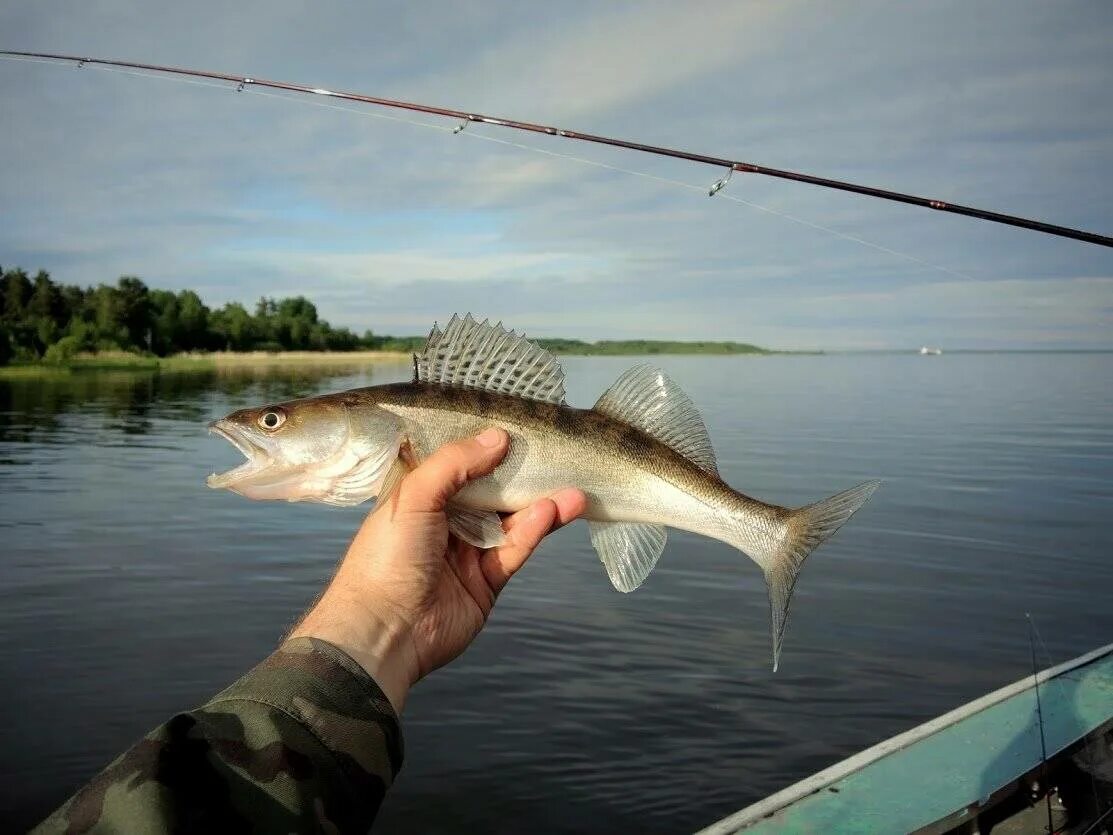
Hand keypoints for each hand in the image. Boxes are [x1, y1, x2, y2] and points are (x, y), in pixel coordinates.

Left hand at [289, 428, 585, 712]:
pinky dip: (534, 531)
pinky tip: (552, 512)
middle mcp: (443, 521)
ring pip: (510, 521)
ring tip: (572, 489)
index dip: (484, 446)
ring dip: (539, 504)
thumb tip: (498, 437)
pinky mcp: (486, 581)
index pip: (456, 463)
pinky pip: (514, 550)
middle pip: (491, 492)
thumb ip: (455, 462)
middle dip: (521, 476)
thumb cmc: (387, 557)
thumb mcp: (414, 495)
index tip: (517, 426)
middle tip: (555, 456)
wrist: (385, 632)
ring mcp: (466, 552)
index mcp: (418, 497)